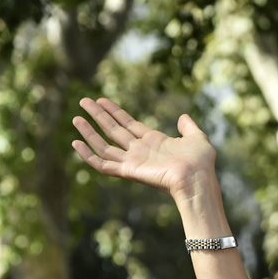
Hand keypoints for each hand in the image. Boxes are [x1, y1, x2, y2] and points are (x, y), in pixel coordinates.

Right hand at [72, 98, 216, 198]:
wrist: (198, 179)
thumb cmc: (201, 163)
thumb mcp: (198, 138)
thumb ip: (189, 127)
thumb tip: (183, 116)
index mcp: (154, 141)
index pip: (128, 123)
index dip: (114, 111)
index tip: (100, 99)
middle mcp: (141, 151)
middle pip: (113, 130)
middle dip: (98, 115)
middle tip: (83, 101)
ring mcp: (133, 161)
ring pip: (104, 145)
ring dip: (89, 132)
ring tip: (76, 117)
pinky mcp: (129, 171)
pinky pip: (103, 164)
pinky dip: (88, 155)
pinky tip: (76, 143)